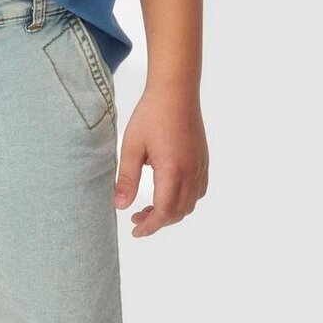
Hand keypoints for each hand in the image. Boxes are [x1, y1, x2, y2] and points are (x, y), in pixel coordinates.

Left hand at [114, 87, 208, 237]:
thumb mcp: (131, 147)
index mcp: (172, 171)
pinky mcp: (203, 160)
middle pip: (178, 212)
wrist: (176, 92)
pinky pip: (199, 190)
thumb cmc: (151, 115)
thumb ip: (126, 178)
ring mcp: (200, 167)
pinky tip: (169, 192)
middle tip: (136, 219)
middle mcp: (191, 172)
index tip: (135, 231)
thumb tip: (119, 206)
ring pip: (190, 203)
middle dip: (158, 221)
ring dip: (171, 212)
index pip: (164, 212)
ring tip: (150, 208)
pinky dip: (185, 200)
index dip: (150, 226)